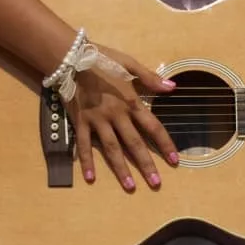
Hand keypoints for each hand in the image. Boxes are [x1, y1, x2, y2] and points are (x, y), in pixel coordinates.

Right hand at [63, 46, 178, 190]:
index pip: (153, 127)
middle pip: (134, 143)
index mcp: (131, 102)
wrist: (70, 58)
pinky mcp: (80, 122)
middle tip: (156, 183)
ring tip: (130, 187)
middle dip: (146, 164)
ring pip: (112, 149)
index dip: (165, 144)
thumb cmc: (102, 60)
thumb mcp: (129, 64)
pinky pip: (83, 145)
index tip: (174, 161)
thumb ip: (151, 78)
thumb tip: (172, 87)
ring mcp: (97, 121)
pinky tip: (90, 178)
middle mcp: (116, 115)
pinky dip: (86, 162)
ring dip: (121, 169)